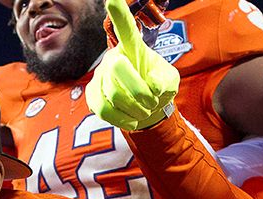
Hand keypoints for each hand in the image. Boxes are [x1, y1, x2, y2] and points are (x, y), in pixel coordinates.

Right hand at [86, 0, 179, 130]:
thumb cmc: (157, 87)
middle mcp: (113, 57)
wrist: (147, 108)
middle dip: (139, 92)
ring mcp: (100, 75)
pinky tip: (133, 119)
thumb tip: (151, 84)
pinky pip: (104, 109)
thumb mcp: (170, 81)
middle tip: (152, 102)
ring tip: (145, 110)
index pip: (126, 30)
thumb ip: (165, 81)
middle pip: (117, 69)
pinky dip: (123, 119)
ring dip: (136, 109)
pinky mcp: (92, 94)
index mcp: (133, 49)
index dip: (119, 15)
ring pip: (112, 94)